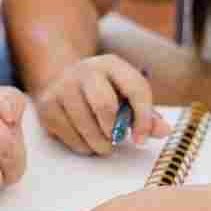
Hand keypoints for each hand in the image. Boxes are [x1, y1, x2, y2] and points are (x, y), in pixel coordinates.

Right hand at [36, 54, 170, 155]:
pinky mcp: (46, 105)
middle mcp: (84, 70)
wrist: (60, 79)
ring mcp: (62, 87)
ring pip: (85, 124)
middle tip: (117, 141)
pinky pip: (68, 134)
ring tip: (104, 146)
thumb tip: (163, 131)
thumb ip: (146, 114)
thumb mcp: (125, 95)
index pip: (136, 88)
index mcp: (111, 64)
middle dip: (114, 130)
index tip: (140, 140)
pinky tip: (86, 142)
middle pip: (104, 105)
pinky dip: (82, 146)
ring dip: (99, 144)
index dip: (143, 118)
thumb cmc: (102, 92)